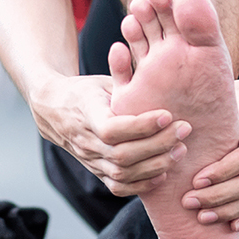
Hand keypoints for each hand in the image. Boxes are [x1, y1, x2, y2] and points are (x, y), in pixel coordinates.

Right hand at [31, 73, 191, 196]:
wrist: (54, 111)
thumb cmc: (85, 92)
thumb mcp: (100, 81)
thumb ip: (120, 76)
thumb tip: (133, 51)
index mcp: (85, 114)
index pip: (112, 129)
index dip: (142, 126)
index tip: (168, 115)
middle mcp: (85, 142)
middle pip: (122, 154)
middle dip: (158, 145)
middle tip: (184, 130)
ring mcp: (90, 160)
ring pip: (123, 173)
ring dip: (156, 165)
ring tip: (180, 149)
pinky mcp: (96, 172)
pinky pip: (119, 187)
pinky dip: (143, 185)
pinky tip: (164, 172)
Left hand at [180, 59, 238, 230]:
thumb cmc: (237, 98)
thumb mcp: (225, 96)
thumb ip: (204, 105)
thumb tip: (167, 110)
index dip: (224, 170)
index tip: (197, 179)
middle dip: (219, 196)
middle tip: (189, 202)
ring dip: (229, 209)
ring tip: (202, 216)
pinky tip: (230, 226)